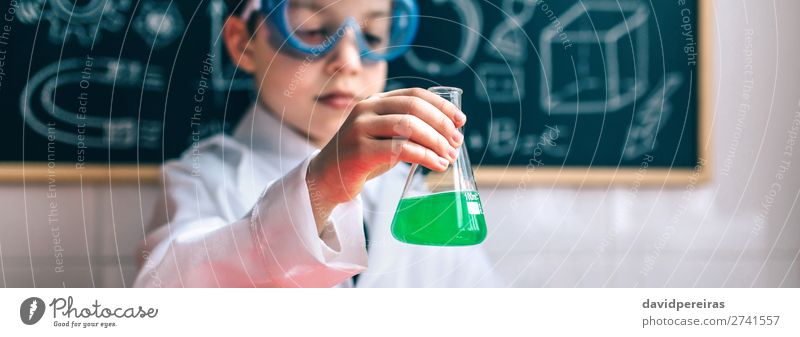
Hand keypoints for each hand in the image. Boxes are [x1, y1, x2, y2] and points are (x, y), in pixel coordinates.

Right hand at [305, 88, 466, 231]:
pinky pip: (400, 149)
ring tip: (448, 156)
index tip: (460, 120)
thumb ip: (406, 127)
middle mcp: (366, 110)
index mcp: (375, 101)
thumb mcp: (383, 135)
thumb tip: (448, 132)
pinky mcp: (359, 151)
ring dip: (435, 141)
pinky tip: (436, 164)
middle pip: (414, 108)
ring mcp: (360, 129)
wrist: (326, 179)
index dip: (441, 105)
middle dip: (442, 124)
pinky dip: (424, 156)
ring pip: (408, 126)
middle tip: (456, 142)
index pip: (414, 94)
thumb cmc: (361, 158)